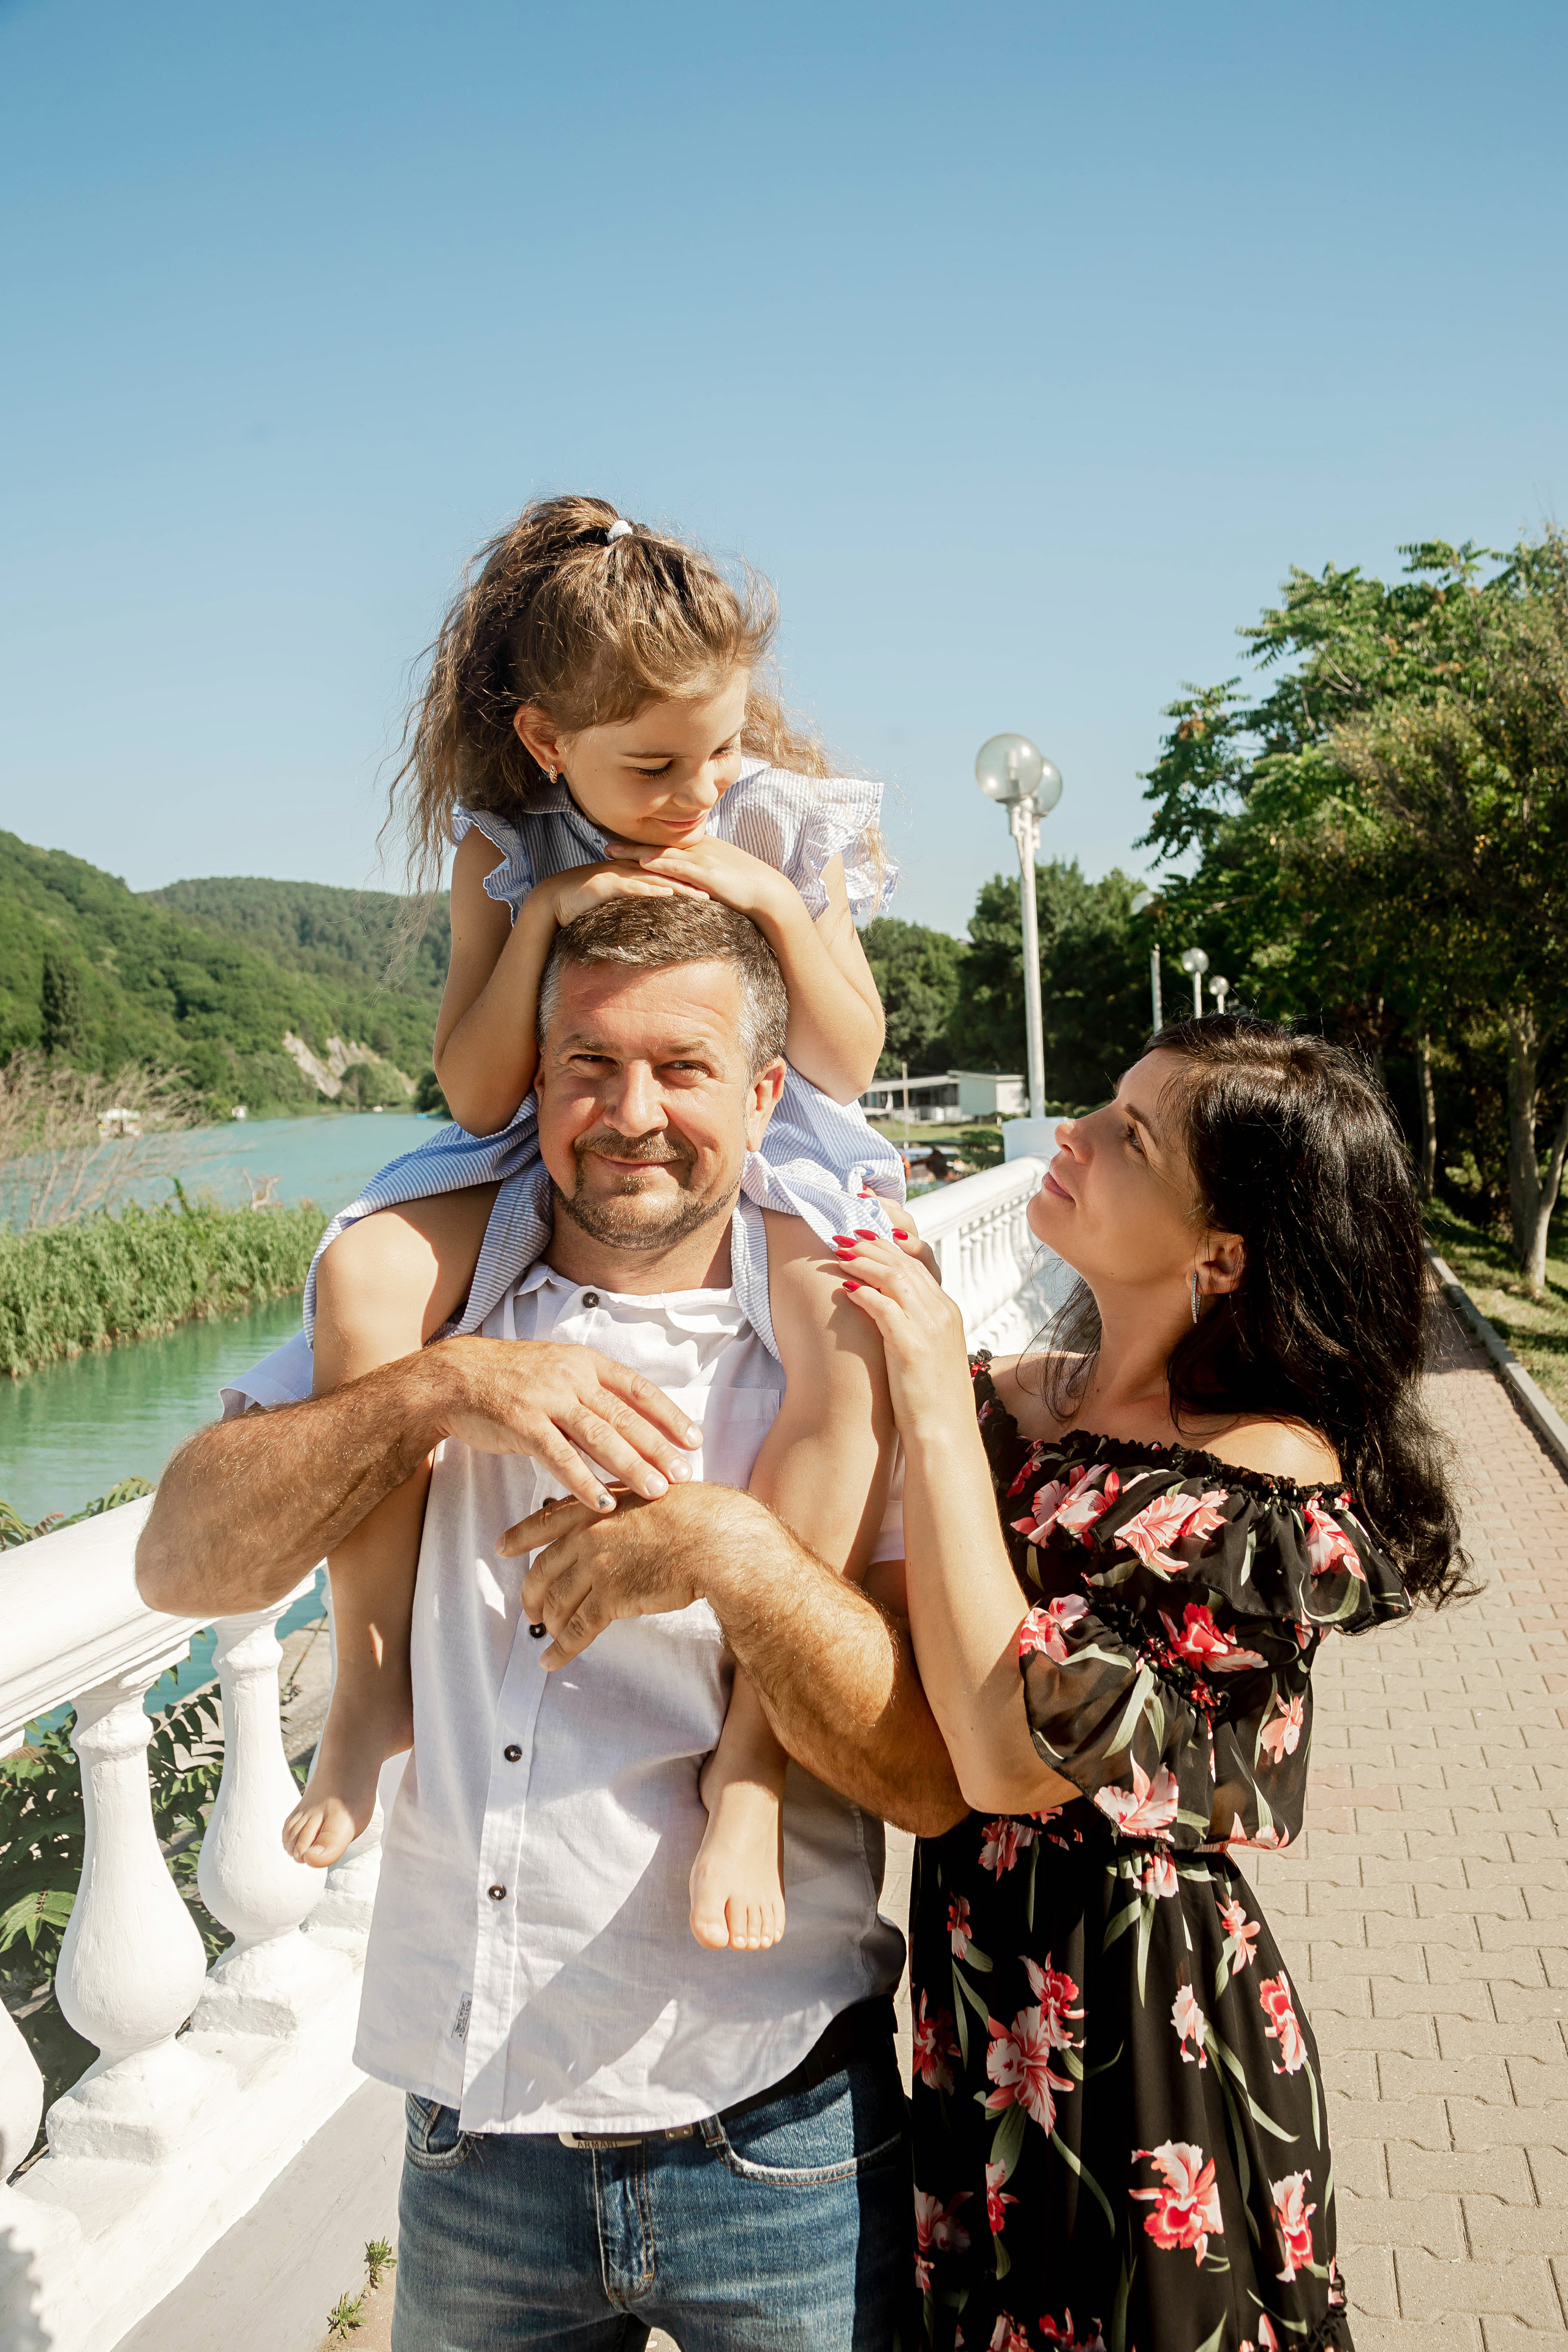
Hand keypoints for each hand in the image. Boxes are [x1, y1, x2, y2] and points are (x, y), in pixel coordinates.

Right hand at [429, 1336, 702, 1511]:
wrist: (456, 1377)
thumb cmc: (512, 1379)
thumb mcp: (559, 1372)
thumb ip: (593, 1393)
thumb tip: (634, 1420)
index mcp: (585, 1363)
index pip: (638, 1389)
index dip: (668, 1415)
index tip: (694, 1440)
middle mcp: (571, 1377)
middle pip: (624, 1416)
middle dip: (658, 1447)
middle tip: (684, 1474)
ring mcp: (547, 1399)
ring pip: (598, 1436)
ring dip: (630, 1466)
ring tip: (656, 1491)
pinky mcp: (522, 1423)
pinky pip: (559, 1457)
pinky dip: (583, 1481)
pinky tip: (604, 1502)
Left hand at [502, 1483, 759, 1665]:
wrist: (718, 1539)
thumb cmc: (701, 1514)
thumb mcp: (653, 1493)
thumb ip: (627, 1508)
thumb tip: (625, 1519)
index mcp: (597, 1506)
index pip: (545, 1520)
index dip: (520, 1536)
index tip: (502, 1547)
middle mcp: (589, 1534)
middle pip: (544, 1568)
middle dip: (532, 1591)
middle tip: (529, 1607)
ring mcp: (597, 1567)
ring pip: (558, 1601)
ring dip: (549, 1622)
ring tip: (545, 1633)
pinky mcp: (611, 1598)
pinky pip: (576, 1630)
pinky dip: (560, 1649)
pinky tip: (550, 1661)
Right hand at [528, 860, 710, 929]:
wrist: (554, 900)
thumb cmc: (586, 903)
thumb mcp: (617, 903)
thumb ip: (637, 906)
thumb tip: (656, 920)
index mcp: (635, 873)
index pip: (668, 874)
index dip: (692, 880)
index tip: (716, 889)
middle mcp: (630, 870)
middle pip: (668, 874)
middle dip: (694, 883)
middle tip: (720, 893)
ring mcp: (619, 875)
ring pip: (655, 879)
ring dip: (680, 887)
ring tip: (703, 897)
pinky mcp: (606, 884)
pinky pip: (632, 887)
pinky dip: (650, 890)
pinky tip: (667, 895)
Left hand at [604, 835, 788, 921]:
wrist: (770, 893)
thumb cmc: (749, 888)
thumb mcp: (723, 877)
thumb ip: (704, 878)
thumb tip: (691, 887)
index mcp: (703, 848)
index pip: (667, 841)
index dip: (643, 840)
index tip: (621, 839)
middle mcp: (700, 848)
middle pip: (659, 841)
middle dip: (631, 842)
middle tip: (604, 840)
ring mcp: (703, 859)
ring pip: (663, 851)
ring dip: (636, 850)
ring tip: (611, 851)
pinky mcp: (707, 873)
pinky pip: (679, 866)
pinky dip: (659, 862)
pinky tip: (641, 862)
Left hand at [830, 1232, 975, 1439]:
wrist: (945, 1431)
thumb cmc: (931, 1397)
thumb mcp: (928, 1351)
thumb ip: (913, 1323)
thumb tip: (884, 1306)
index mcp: (947, 1311)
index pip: (919, 1263)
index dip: (891, 1246)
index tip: (866, 1235)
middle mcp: (942, 1312)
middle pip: (905, 1263)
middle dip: (873, 1245)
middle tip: (844, 1234)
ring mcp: (929, 1327)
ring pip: (895, 1277)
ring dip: (865, 1261)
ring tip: (840, 1252)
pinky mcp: (911, 1345)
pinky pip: (885, 1306)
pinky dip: (865, 1293)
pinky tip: (846, 1287)